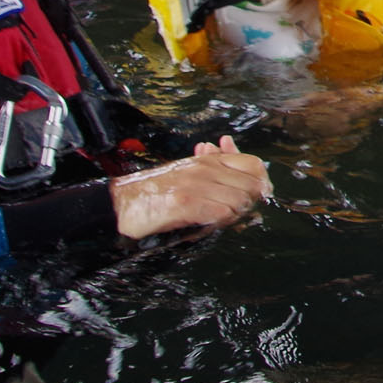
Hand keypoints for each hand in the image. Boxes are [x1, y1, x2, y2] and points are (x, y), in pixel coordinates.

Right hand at [109, 136, 270, 238]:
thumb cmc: (154, 193)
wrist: (121, 205)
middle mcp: (205, 168)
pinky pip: (221, 213)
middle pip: (252, 186)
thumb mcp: (188, 174)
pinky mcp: (187, 203)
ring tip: (214, 219)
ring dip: (233, 215)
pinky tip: (205, 223)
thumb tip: (237, 170)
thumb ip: (214, 171)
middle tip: (232, 214)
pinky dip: (219, 222)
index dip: (261, 183)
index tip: (258, 197)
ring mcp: (197, 184)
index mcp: (207, 160)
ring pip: (239, 202)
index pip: (253, 165)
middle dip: (248, 204)